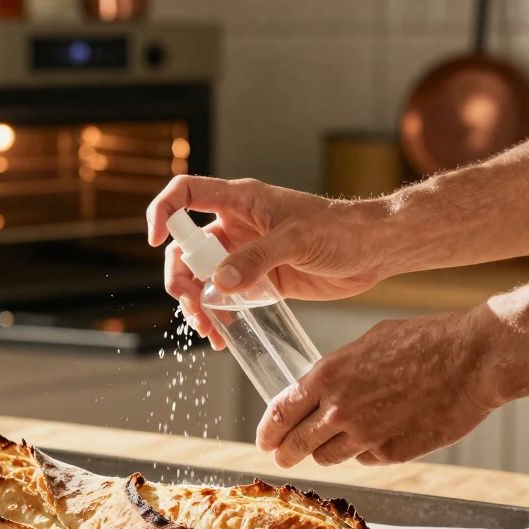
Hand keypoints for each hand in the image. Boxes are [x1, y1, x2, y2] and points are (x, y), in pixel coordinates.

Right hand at [146, 176, 393, 348]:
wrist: (374, 251)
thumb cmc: (341, 231)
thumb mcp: (296, 240)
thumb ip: (256, 259)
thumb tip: (219, 283)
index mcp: (240, 201)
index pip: (186, 193)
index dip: (163, 212)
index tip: (155, 240)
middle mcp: (235, 226)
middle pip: (185, 247)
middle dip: (180, 278)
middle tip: (193, 305)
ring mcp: (245, 254)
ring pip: (201, 277)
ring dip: (196, 304)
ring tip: (209, 330)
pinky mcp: (258, 280)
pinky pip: (225, 297)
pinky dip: (218, 316)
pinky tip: (223, 335)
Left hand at [256, 311, 500, 467]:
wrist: (473, 359)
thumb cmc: (425, 341)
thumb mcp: (368, 343)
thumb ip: (338, 371)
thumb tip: (322, 388)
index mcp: (328, 376)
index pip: (280, 412)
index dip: (267, 430)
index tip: (264, 440)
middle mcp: (340, 410)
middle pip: (297, 445)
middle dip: (285, 453)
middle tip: (282, 456)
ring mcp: (367, 436)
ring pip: (329, 458)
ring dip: (326, 452)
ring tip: (332, 444)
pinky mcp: (394, 453)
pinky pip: (366, 459)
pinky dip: (366, 452)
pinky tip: (379, 435)